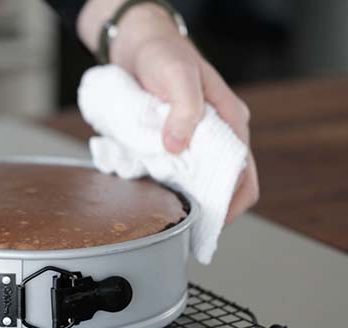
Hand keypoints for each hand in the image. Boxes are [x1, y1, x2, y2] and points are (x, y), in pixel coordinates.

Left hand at [78, 1, 258, 221]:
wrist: (139, 47)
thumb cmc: (164, 55)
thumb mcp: (177, 76)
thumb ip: (184, 109)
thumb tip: (178, 146)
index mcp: (230, 121)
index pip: (243, 174)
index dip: (232, 203)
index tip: (213, 222)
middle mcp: (217, 134)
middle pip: (222, 182)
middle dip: (207, 206)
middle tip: (185, 224)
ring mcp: (194, 138)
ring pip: (196, 178)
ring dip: (185, 195)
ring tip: (168, 209)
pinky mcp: (173, 139)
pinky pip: (174, 168)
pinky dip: (167, 181)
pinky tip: (154, 188)